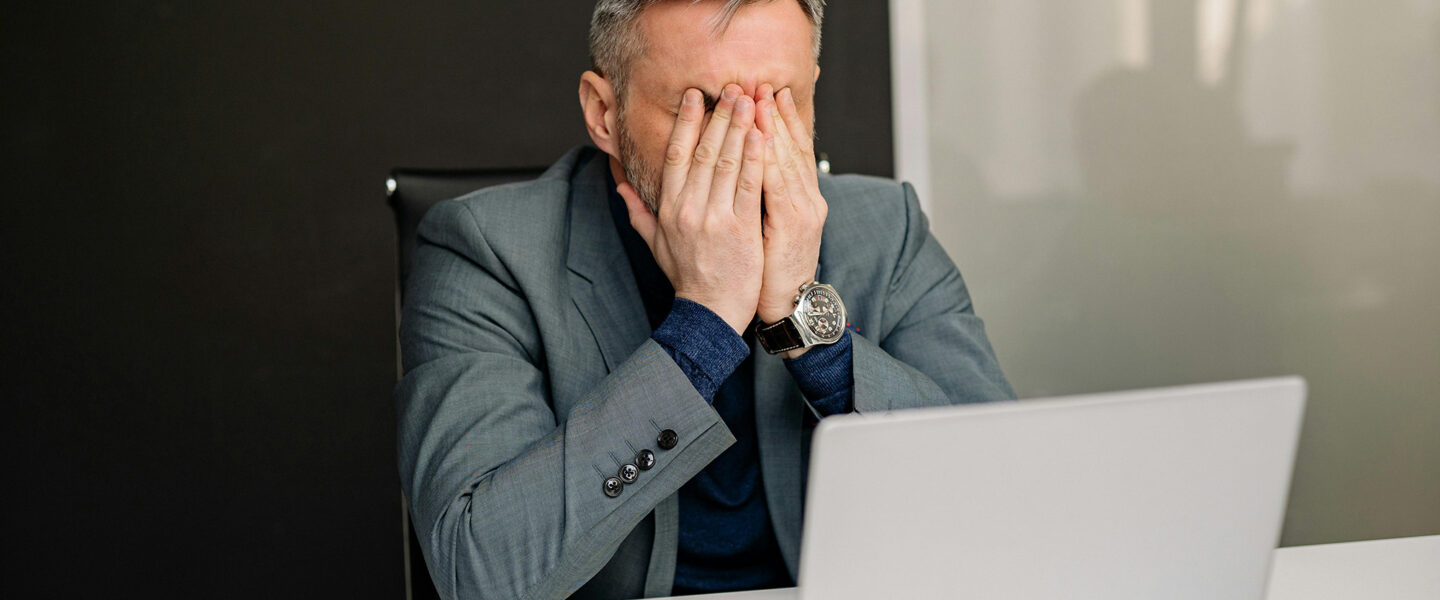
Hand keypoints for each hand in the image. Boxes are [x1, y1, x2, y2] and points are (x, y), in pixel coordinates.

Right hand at [617, 85, 766, 334]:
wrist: (710, 312)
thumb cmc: (686, 277)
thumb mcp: (655, 243)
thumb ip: (638, 212)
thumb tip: (619, 185)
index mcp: (669, 208)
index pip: (677, 155)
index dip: (686, 122)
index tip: (696, 96)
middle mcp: (689, 209)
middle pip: (704, 151)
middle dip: (718, 116)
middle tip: (731, 87)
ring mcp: (715, 218)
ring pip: (727, 163)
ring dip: (739, 128)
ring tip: (750, 101)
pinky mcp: (741, 229)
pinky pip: (749, 187)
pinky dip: (755, 159)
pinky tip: (762, 136)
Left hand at [754, 85, 827, 339]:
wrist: (787, 304)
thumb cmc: (770, 267)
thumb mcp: (768, 227)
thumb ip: (758, 196)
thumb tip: (746, 171)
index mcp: (799, 197)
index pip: (791, 149)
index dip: (781, 120)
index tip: (768, 92)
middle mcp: (807, 198)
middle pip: (792, 147)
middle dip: (775, 114)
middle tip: (762, 84)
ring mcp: (803, 210)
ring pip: (787, 159)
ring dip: (773, 127)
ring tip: (760, 100)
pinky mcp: (793, 225)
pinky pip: (779, 187)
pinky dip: (770, 161)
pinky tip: (760, 140)